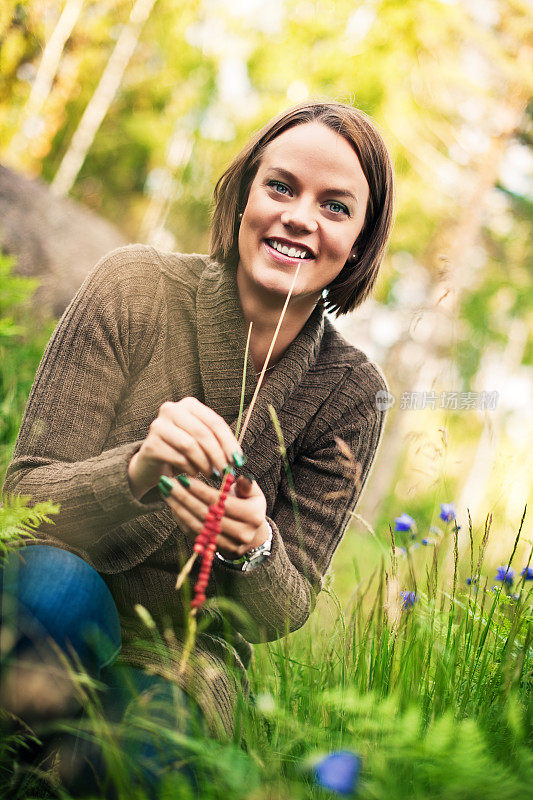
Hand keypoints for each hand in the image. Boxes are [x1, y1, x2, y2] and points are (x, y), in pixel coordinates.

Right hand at [127, 397, 242, 500]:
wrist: (153, 463)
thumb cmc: (184, 451)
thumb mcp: (203, 442)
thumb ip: (219, 444)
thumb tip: (238, 459)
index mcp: (189, 404)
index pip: (215, 422)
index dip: (229, 442)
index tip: (239, 460)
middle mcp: (171, 409)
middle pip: (202, 433)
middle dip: (218, 455)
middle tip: (226, 471)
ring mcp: (158, 426)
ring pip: (190, 446)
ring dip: (205, 463)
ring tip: (211, 474)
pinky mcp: (150, 445)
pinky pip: (177, 458)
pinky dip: (190, 469)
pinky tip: (193, 474)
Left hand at [161, 474, 269, 557]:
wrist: (252, 535)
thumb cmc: (250, 507)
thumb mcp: (253, 494)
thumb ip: (246, 485)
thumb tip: (235, 475)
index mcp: (253, 516)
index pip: (222, 502)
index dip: (202, 491)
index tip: (185, 479)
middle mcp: (242, 533)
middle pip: (207, 514)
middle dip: (185, 497)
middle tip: (169, 483)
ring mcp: (228, 544)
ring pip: (198, 525)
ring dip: (179, 508)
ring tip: (167, 492)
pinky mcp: (215, 550)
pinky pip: (194, 534)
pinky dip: (181, 520)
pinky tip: (172, 506)